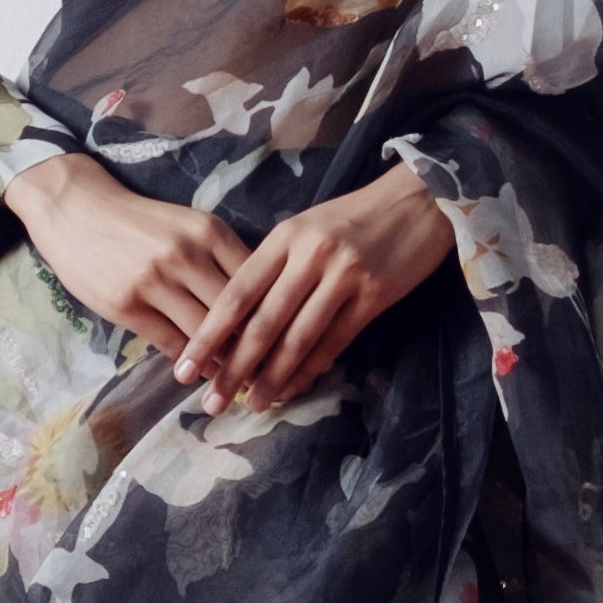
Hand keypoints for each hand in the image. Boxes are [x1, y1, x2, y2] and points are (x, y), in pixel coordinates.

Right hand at [5, 153, 253, 366]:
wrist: (76, 209)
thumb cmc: (139, 222)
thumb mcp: (188, 225)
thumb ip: (221, 258)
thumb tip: (262, 300)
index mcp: (209, 232)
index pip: (258, 282)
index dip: (277, 316)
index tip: (291, 342)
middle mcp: (187, 255)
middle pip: (237, 313)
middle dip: (258, 348)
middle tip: (276, 375)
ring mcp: (155, 280)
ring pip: (206, 334)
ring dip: (226, 364)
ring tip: (244, 385)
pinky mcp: (127, 304)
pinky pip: (172, 343)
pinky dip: (193, 363)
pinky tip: (204, 374)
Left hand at [169, 167, 457, 413]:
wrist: (418, 198)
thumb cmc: (355, 216)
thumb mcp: (307, 227)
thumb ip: (275, 265)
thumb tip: (242, 320)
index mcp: (285, 236)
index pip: (236, 293)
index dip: (208, 335)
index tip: (184, 367)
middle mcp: (310, 255)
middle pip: (262, 322)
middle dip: (233, 367)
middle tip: (210, 402)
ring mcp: (344, 275)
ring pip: (297, 338)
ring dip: (272, 377)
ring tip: (252, 404)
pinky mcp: (375, 295)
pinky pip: (335, 341)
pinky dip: (311, 369)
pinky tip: (294, 388)